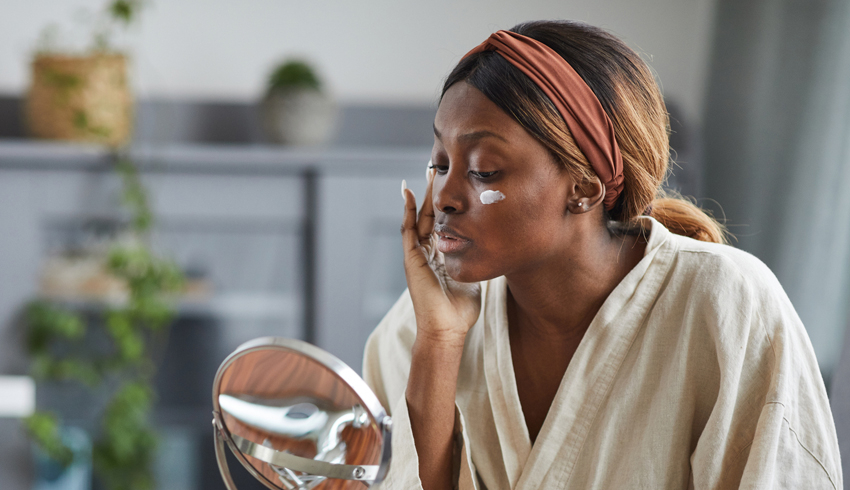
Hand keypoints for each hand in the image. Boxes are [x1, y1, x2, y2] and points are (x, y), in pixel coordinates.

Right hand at [401, 169, 481, 346]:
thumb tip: (499, 251)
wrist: (446, 329)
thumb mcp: (476, 278)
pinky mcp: (411, 258)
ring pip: (420, 217)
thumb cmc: (461, 311)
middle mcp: (428, 252)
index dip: (450, 205)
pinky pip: (408, 229)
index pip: (445, 224)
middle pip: (431, 216)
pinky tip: (409, 192)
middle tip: (441, 169)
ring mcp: (418, 255)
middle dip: (436, 193)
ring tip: (428, 172)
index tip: (457, 185)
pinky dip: (408, 210)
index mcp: (443, 256)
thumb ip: (481, 263)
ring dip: (424, 195)